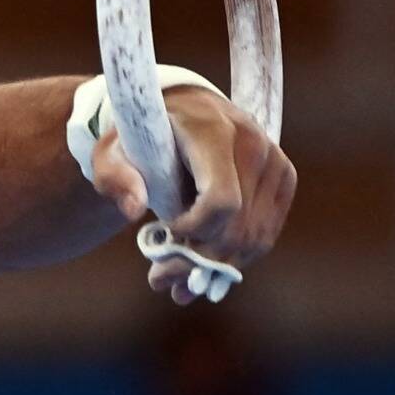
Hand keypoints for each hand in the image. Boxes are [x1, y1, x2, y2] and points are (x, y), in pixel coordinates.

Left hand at [90, 87, 295, 304]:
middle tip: (160, 280)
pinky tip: (203, 271)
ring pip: (256, 237)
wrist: (179, 109)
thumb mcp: (111, 149)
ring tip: (177, 284)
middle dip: (198, 260)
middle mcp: (253, 143)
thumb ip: (114, 176)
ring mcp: (275, 161)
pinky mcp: (283, 178)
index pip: (221, 199)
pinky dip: (236, 259)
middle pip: (239, 226)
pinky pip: (266, 233)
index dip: (194, 229)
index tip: (162, 234)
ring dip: (217, 268)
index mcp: (213, 131)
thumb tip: (133, 211)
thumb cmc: (141, 132)